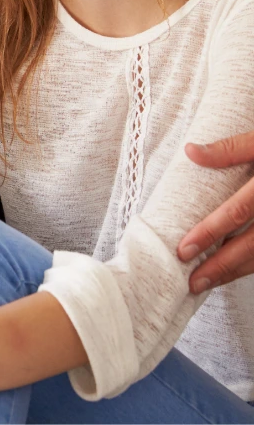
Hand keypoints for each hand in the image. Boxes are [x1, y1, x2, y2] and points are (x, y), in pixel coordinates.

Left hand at [179, 135, 253, 290]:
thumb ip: (231, 149)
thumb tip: (191, 152)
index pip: (237, 212)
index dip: (210, 232)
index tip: (184, 249)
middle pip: (251, 245)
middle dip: (221, 266)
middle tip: (193, 280)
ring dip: (236, 272)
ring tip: (208, 281)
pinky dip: (252, 265)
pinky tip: (234, 270)